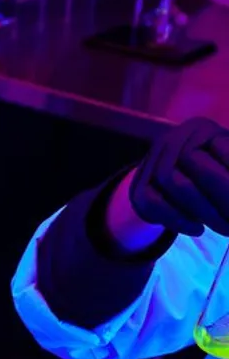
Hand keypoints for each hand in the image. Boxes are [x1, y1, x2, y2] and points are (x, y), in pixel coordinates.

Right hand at [119, 117, 228, 238]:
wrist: (169, 185)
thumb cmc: (214, 174)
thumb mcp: (228, 166)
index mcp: (201, 128)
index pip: (223, 149)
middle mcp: (170, 139)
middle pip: (194, 162)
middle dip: (222, 194)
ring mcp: (150, 163)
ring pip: (175, 182)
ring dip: (204, 210)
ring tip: (225, 227)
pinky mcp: (138, 188)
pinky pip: (155, 203)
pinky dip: (179, 219)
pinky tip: (198, 230)